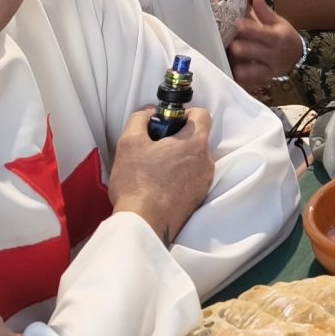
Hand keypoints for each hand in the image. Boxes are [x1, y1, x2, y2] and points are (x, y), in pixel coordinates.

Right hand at [109, 105, 216, 245]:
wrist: (144, 224)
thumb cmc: (137, 183)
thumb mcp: (129, 142)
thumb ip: (140, 119)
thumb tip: (149, 112)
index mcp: (194, 143)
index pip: (202, 115)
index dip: (185, 114)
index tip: (168, 123)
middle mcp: (206, 161)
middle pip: (197, 138)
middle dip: (177, 138)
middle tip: (155, 147)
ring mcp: (204, 182)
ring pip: (194, 160)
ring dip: (178, 159)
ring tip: (154, 169)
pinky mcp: (198, 199)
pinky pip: (191, 179)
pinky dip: (179, 178)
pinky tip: (159, 185)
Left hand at [228, 0, 304, 93]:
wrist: (298, 58)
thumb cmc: (285, 37)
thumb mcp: (279, 23)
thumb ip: (264, 11)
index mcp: (277, 37)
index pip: (262, 33)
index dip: (249, 28)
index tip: (237, 23)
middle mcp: (273, 53)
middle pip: (253, 51)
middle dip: (240, 47)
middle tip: (230, 43)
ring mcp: (269, 68)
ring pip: (250, 69)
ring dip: (238, 63)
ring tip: (228, 58)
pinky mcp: (264, 78)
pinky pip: (250, 80)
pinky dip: (240, 76)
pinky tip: (232, 72)